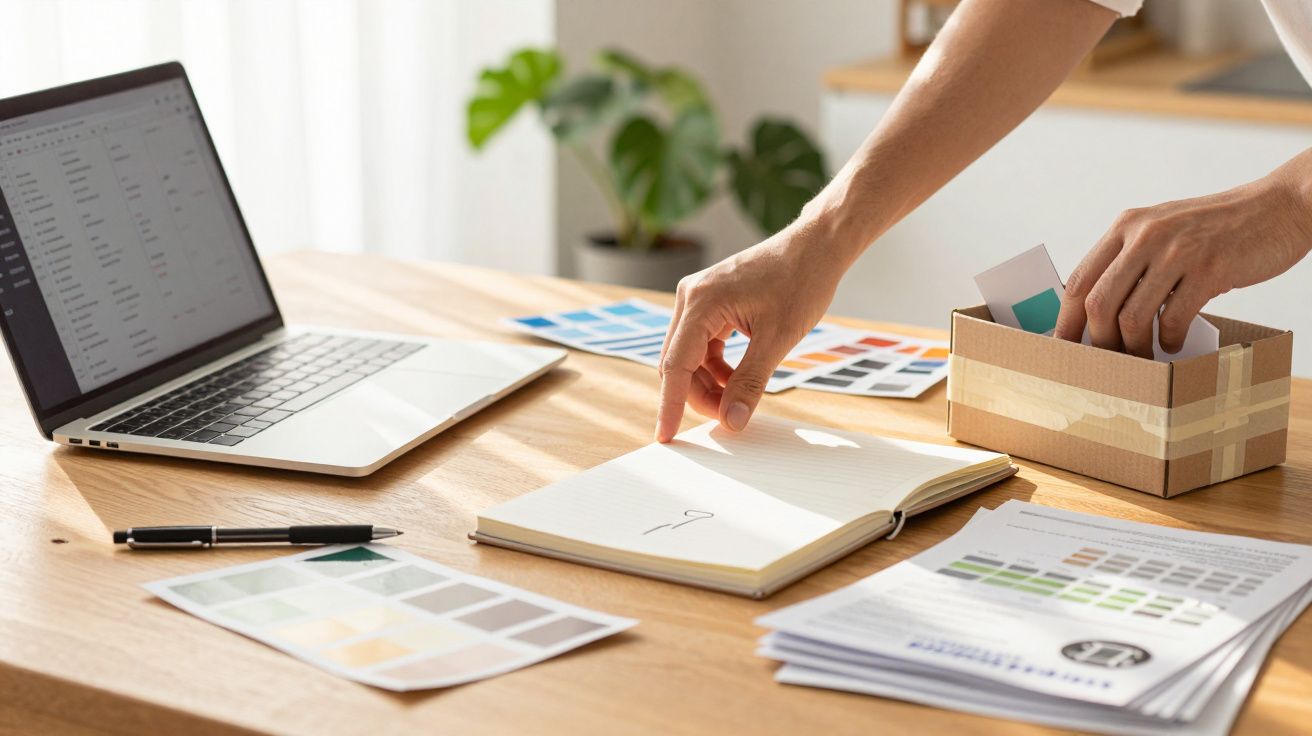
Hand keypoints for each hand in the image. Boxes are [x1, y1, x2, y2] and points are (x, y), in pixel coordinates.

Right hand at [654, 223, 844, 441]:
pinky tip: (738, 377)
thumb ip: (750, 382)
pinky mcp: (710, 301)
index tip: (667, 436)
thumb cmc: (801, 282)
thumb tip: (733, 421)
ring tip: (739, 398)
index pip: (675, 365)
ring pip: (689, 356)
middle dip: (698, 396)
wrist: (816, 247)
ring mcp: (698, 297)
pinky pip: (702, 344)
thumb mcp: (778, 339)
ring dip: (708, 383)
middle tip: (730, 417)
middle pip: (677, 363)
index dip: (670, 405)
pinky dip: (716, 367)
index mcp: (701, 302)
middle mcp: (691, 297)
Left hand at [1054, 151, 1311, 356]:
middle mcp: (1146, 235)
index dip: (1066, 320)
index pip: (1079, 280)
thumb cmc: (1214, 228)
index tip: (1064, 347)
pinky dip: (1171, 340)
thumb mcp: (1162, 230)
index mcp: (1126, 226)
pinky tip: (1175, 343)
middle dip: (1100, 341)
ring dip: (1135, 347)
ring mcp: (1178, 251)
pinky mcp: (1211, 269)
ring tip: (1145, 356)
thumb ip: (1130, 259)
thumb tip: (1096, 312)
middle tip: (1110, 359)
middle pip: (1099, 303)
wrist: (1277, 207)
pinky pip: (1174, 319)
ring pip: (1132, 317)